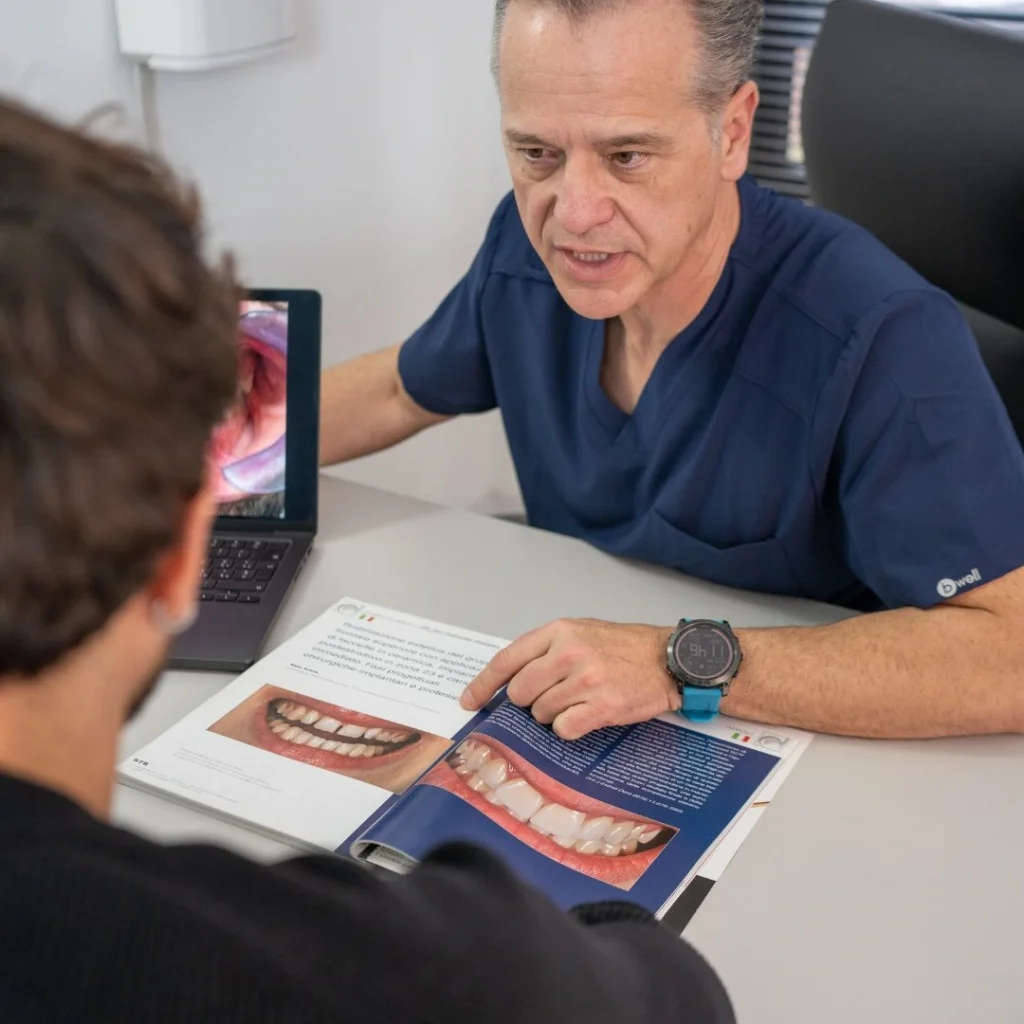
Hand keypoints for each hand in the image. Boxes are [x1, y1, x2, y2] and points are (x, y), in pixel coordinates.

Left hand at [460, 618, 680, 739]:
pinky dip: (569, 728)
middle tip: (551, 697)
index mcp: (559, 632)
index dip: (483, 684)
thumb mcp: (581, 632)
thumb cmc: (624, 647)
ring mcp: (586, 681)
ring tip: (578, 702)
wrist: (669, 660)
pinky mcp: (602, 707)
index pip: (507, 660)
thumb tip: (511, 680)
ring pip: (541, 713)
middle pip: (521, 692)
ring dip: (552, 715)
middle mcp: (569, 653)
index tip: (469, 700)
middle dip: (529, 702)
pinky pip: (564, 729)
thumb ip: (546, 650)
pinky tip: (585, 716)